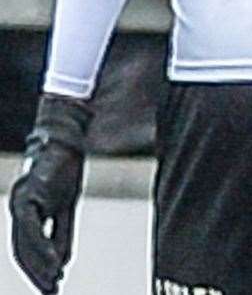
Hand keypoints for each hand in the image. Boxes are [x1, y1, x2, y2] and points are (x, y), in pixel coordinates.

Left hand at [9, 95, 92, 293]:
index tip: (51, 286)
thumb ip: (62, 233)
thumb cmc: (67, 167)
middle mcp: (17, 210)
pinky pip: (32, 231)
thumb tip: (62, 262)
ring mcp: (19, 204)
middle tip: (50, 292)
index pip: (27, 248)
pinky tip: (55, 263)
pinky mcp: (27, 198)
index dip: (37, 269)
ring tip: (53, 284)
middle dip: (36, 274)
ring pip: (25, 246)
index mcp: (26, 211)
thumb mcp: (67, 204)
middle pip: (23, 252)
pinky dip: (42, 249)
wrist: (65, 138)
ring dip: (39, 267)